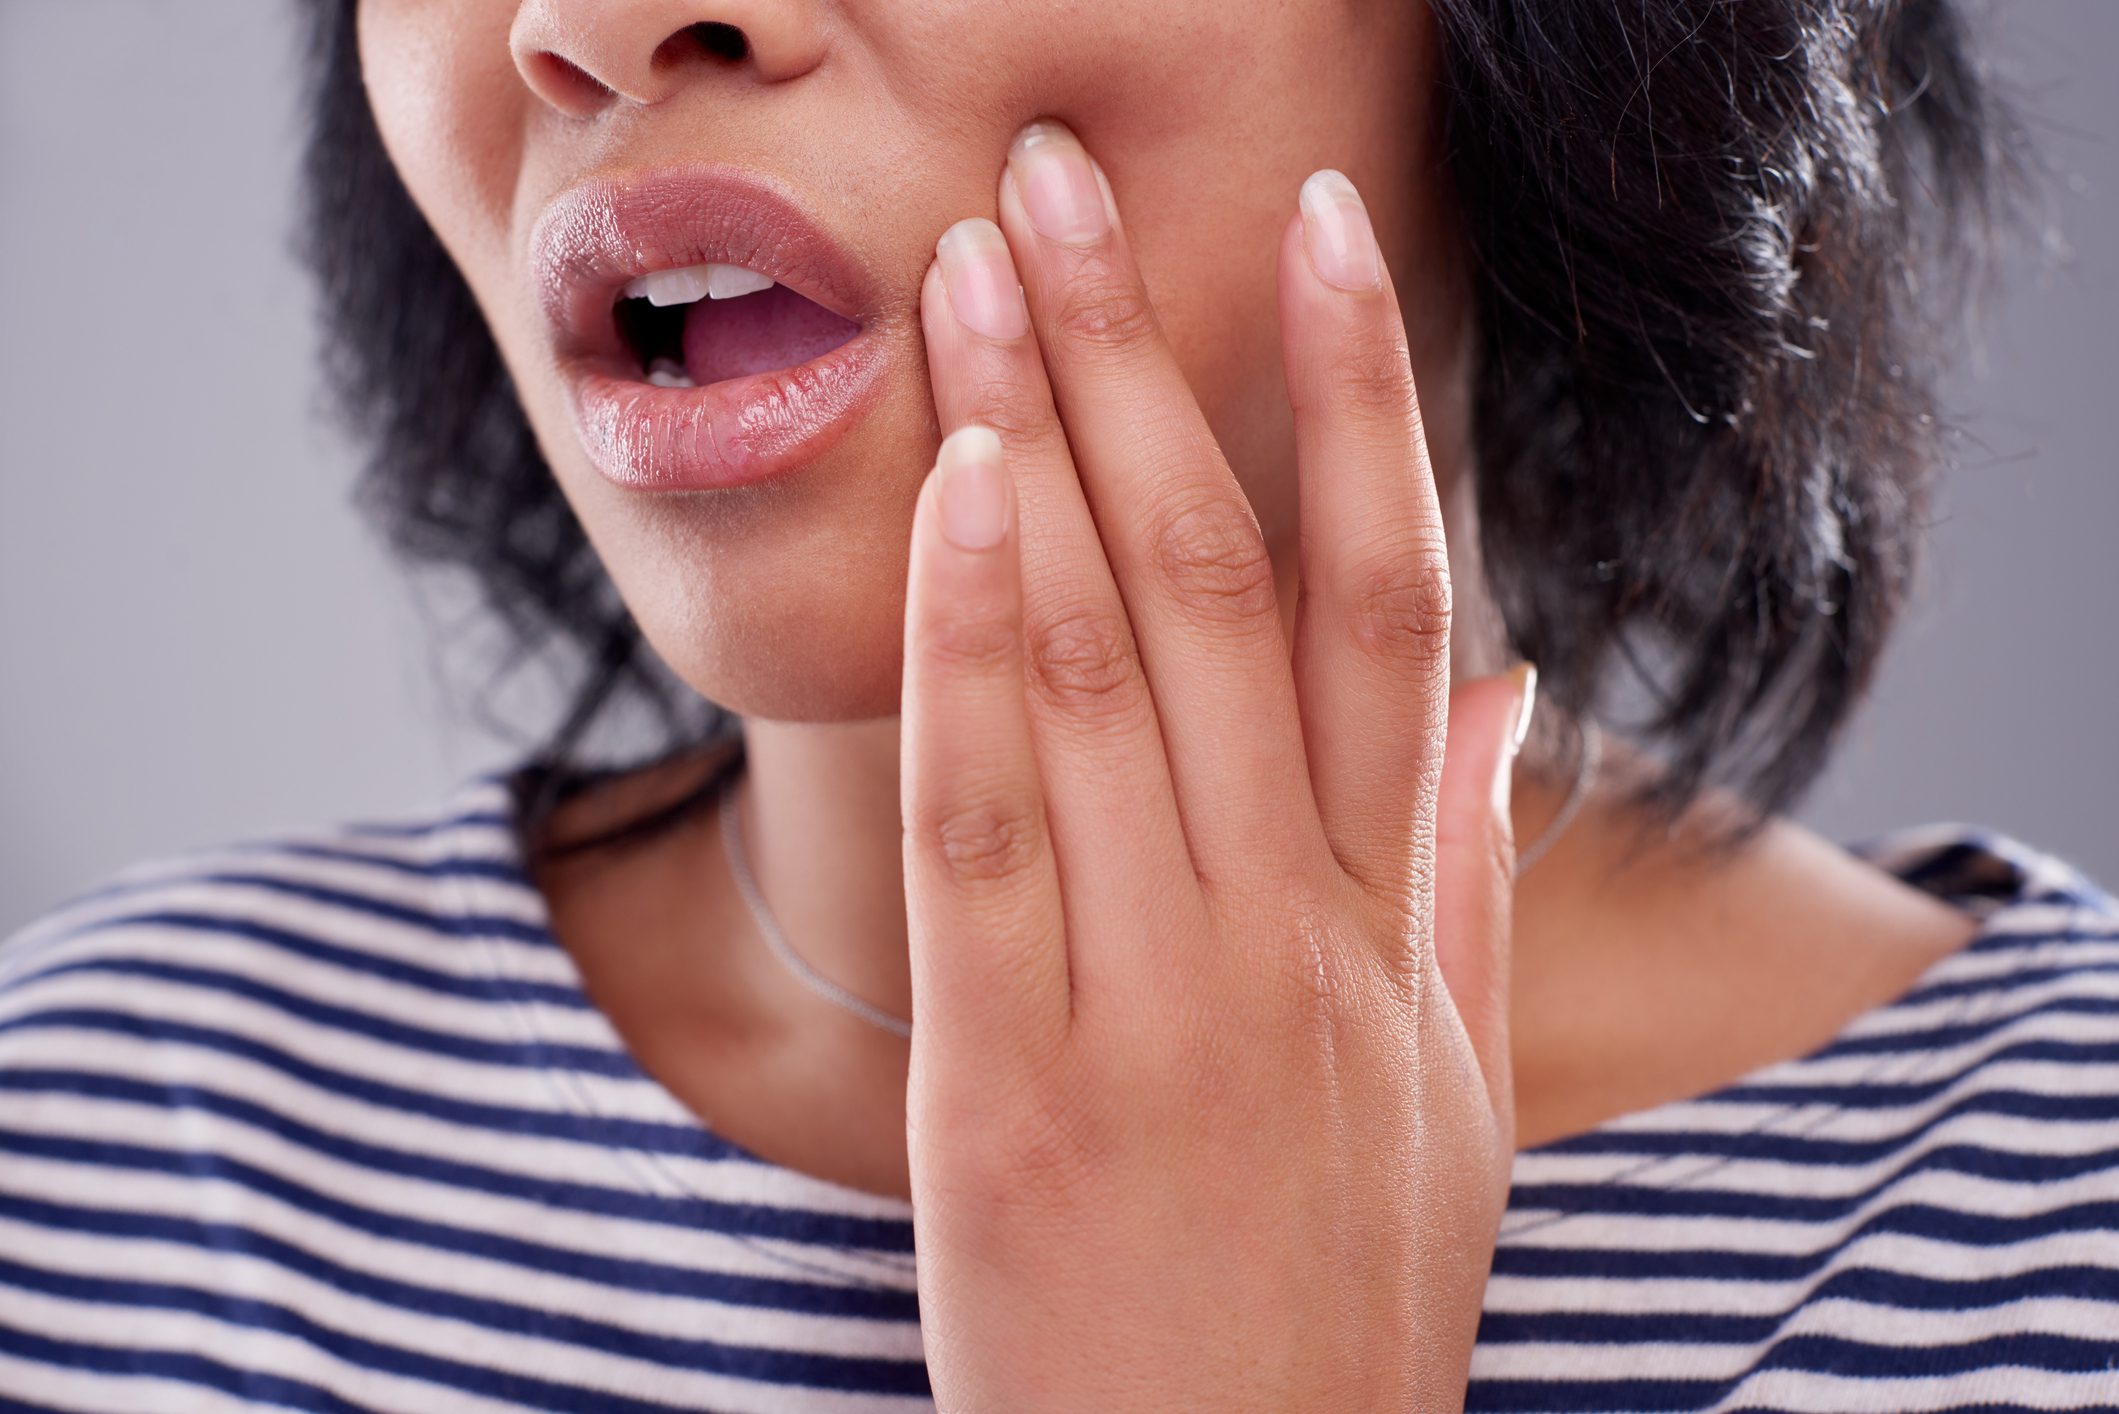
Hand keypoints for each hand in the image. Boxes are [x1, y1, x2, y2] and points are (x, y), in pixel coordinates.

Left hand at [899, 118, 1527, 1411]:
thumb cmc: (1335, 1304)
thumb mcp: (1458, 1093)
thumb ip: (1470, 878)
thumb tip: (1508, 693)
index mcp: (1391, 920)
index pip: (1394, 598)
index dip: (1363, 400)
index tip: (1321, 237)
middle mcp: (1286, 930)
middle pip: (1217, 585)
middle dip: (1143, 360)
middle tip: (1066, 190)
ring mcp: (1153, 1000)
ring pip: (1100, 667)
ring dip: (1035, 448)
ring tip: (978, 277)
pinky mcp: (1011, 1090)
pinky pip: (991, 827)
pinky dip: (971, 651)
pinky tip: (950, 498)